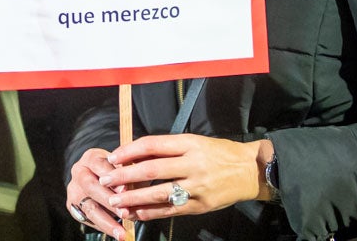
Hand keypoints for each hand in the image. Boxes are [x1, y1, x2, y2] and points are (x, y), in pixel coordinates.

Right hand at [68, 147, 125, 238]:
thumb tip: (143, 177)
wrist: (100, 178)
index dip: (112, 176)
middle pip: (90, 186)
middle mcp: (79, 172)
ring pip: (88, 207)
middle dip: (109, 201)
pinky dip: (103, 227)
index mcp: (91, 157)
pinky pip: (87, 218)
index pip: (100, 164)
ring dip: (107, 221)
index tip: (127, 188)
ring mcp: (74, 190)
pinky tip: (117, 233)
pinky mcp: (72, 205)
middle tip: (125, 213)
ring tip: (122, 234)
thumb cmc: (119, 171)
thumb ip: (132, 170)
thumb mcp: (126, 165)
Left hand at [96, 134, 264, 222]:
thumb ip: (168, 149)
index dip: (130, 151)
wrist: (250, 171)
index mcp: (189, 144)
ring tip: (116, 201)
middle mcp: (193, 165)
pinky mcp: (201, 206)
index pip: (153, 145)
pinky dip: (151, 212)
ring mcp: (197, 187)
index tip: (113, 157)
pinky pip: (171, 210)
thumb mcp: (194, 142)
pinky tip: (136, 213)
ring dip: (134, 199)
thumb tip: (135, 155)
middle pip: (152, 170)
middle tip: (106, 180)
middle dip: (125, 177)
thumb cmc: (218, 153)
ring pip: (159, 194)